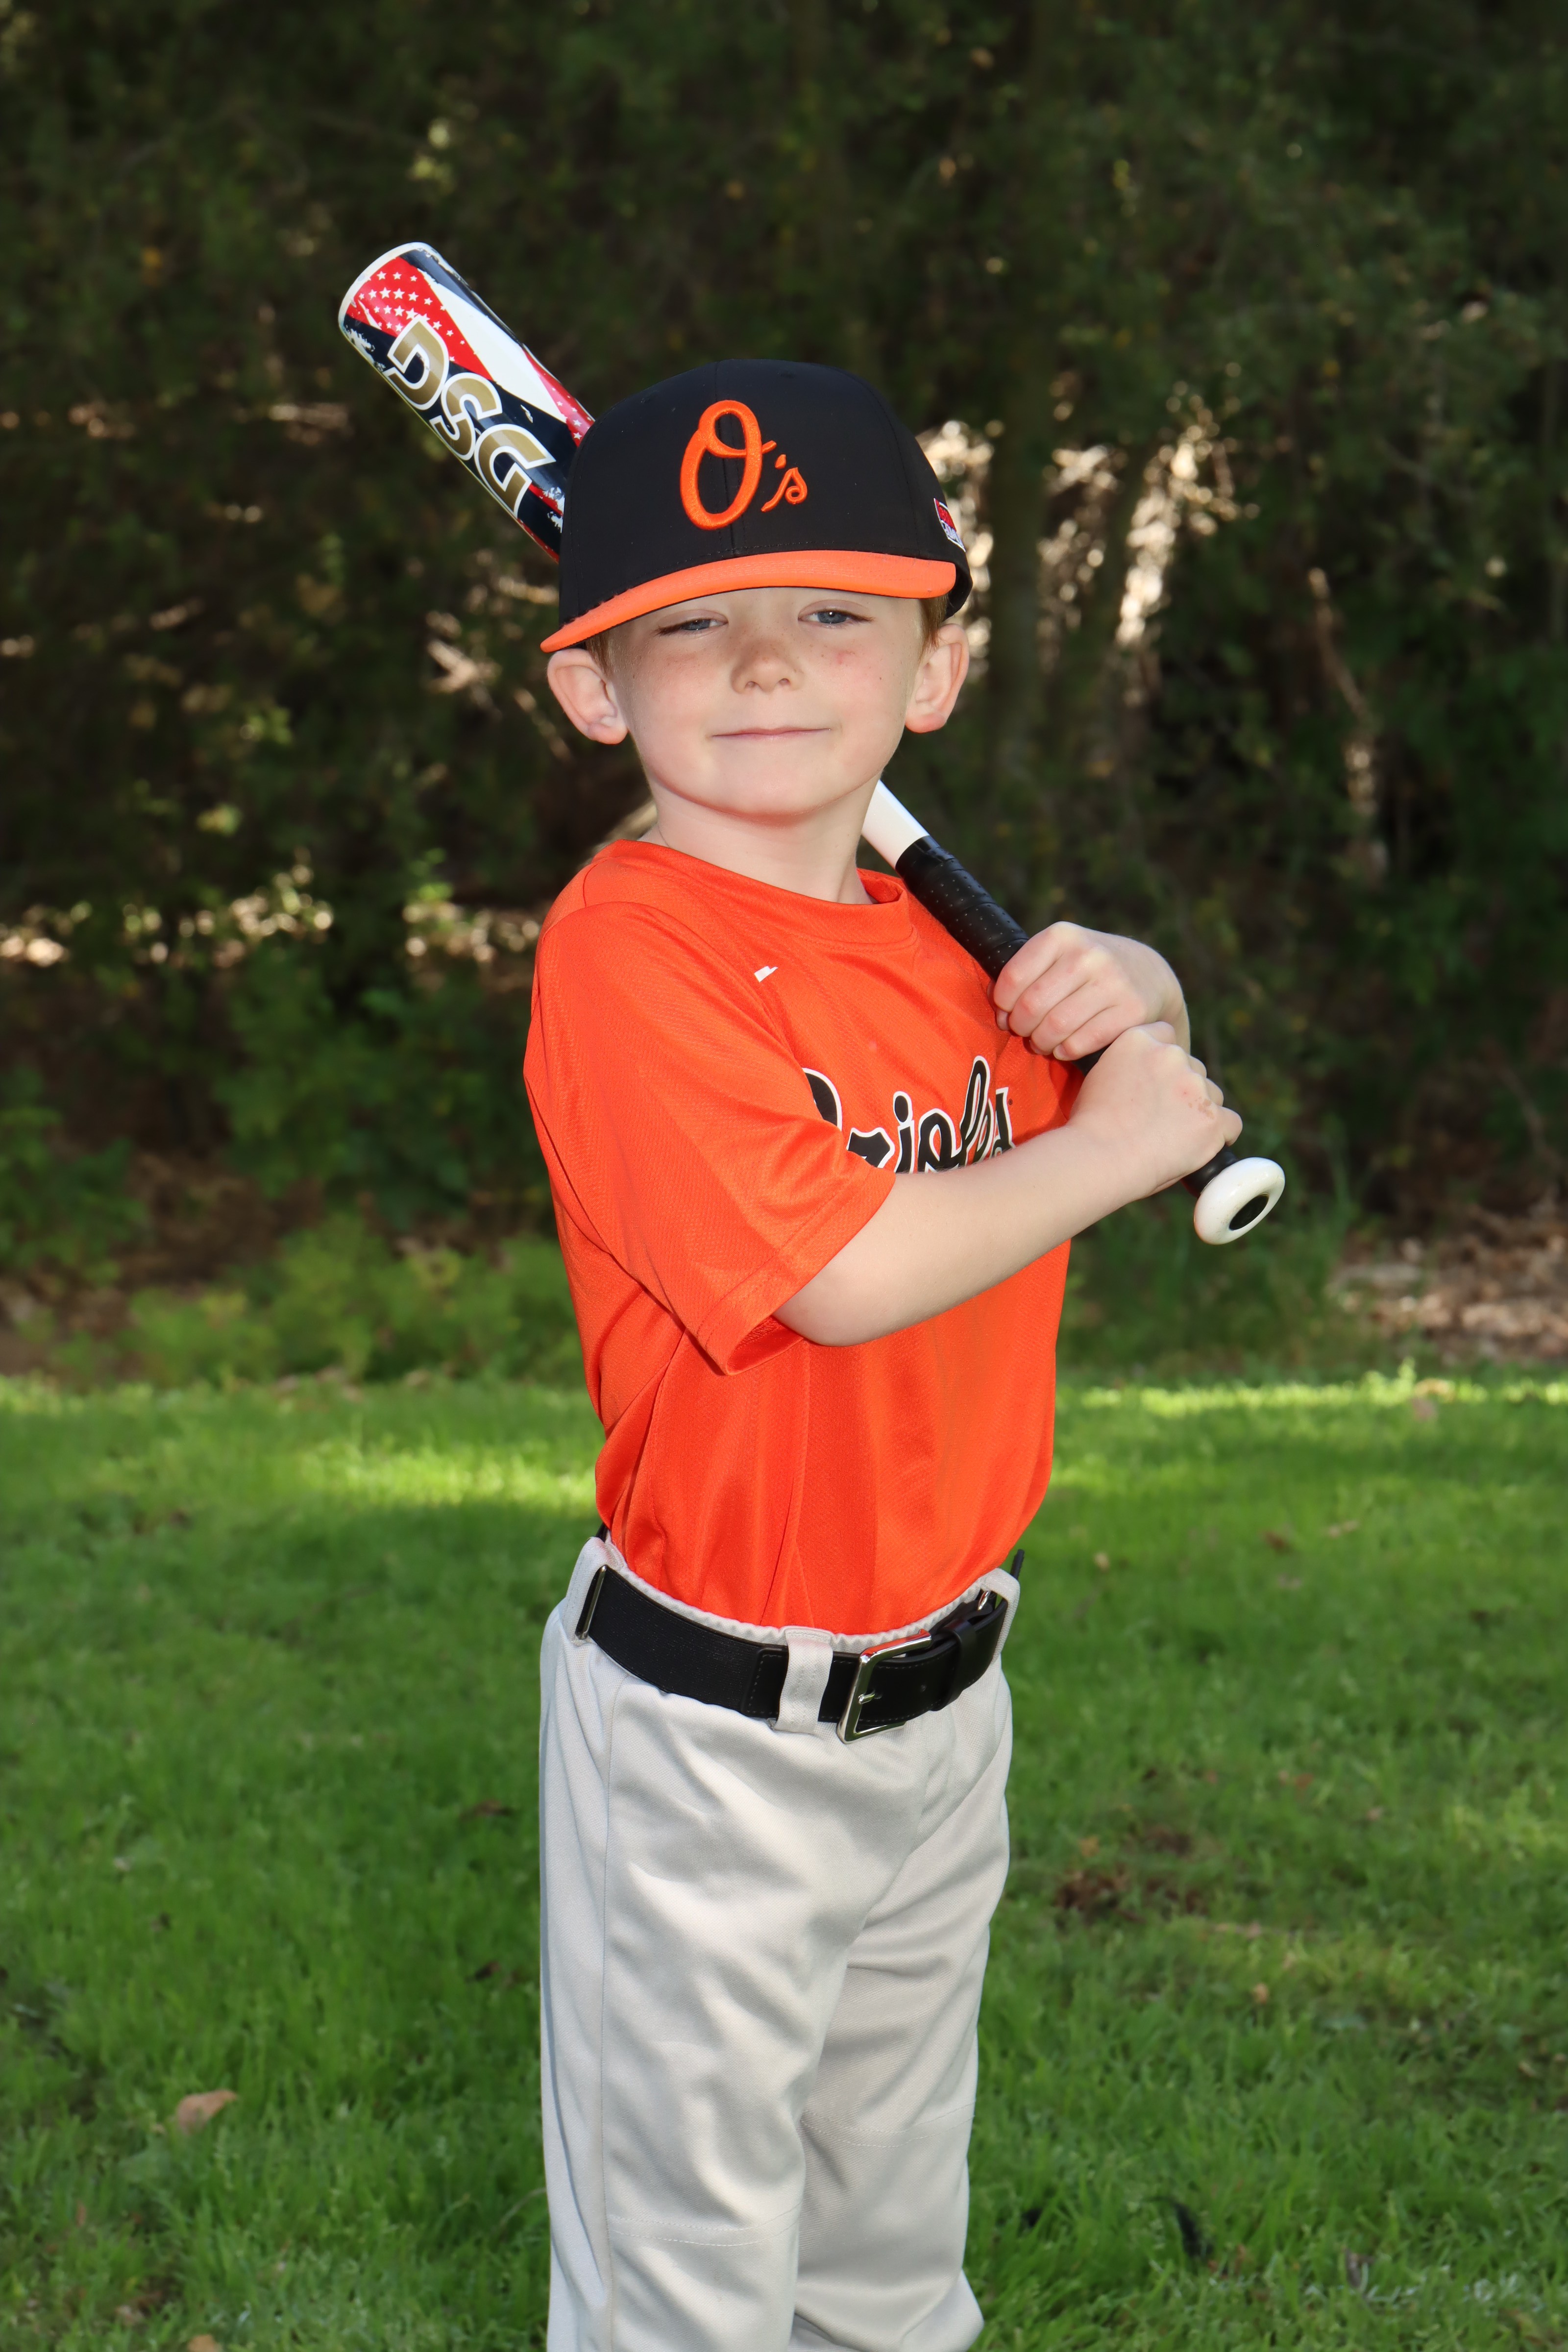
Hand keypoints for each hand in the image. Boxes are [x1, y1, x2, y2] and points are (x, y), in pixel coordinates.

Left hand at [993, 923, 1186, 1058]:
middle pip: (1031, 1006)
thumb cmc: (1089, 968)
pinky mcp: (1131, 1010)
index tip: (1007, 1013)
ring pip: (1055, 1027)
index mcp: (1062, 936)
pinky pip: (1081, 1042)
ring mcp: (1113, 982)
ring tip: (1043, 1042)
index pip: (1013, 977)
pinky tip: (1064, 1048)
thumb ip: (1026, 973)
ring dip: (1041, 1043)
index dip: (1003, 1004)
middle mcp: (1088, 955)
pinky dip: (1065, 1051)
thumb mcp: (1059, 954)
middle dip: (1022, 1027)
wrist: (1149, 973)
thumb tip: (999, 1008)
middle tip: (1026, 1032)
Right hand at [1068, 1023, 1240, 1194]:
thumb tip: (1140, 1077)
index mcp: (1139, 1040)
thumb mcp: (1099, 1077)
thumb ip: (1127, 1066)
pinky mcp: (1213, 1119)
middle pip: (1192, 1067)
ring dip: (1199, 1112)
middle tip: (1158, 1119)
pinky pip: (1231, 1123)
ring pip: (1212, 1095)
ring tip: (1172, 1138)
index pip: (1166, 1037)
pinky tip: (1200, 1147)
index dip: (1161, 1063)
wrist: (1099, 1158)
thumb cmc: (1088, 1127)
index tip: (1152, 1084)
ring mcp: (1196, 1087)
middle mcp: (1172, 1055)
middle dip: (1181, 1090)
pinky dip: (1219, 1136)